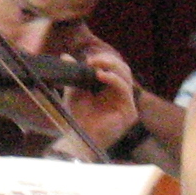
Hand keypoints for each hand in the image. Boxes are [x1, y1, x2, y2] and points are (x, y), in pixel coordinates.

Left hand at [66, 41, 142, 157]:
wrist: (77, 138)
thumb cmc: (77, 117)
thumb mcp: (74, 90)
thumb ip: (74, 73)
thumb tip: (65, 56)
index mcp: (112, 90)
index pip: (115, 68)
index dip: (105, 60)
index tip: (88, 58)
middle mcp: (122, 96)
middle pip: (123, 69)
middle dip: (108, 60)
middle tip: (92, 60)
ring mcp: (127, 104)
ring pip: (126, 75)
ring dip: (110, 66)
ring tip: (94, 65)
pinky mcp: (129, 112)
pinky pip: (125, 89)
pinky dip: (113, 79)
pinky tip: (101, 75)